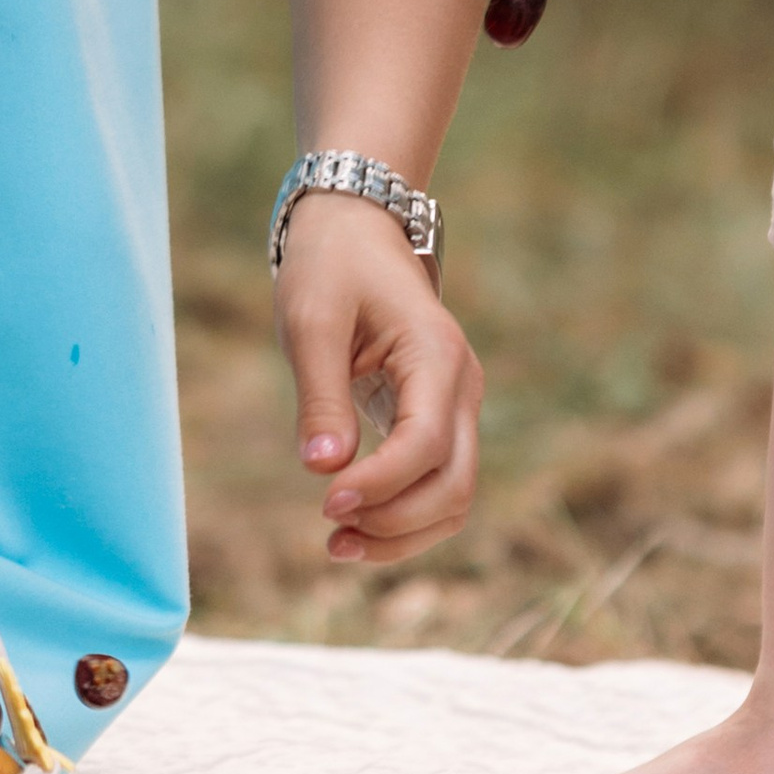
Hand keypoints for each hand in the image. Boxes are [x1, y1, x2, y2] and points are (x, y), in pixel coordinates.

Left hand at [275, 194, 481, 567]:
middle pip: (456, 485)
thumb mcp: (312, 320)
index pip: (426, 445)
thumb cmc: (331, 266)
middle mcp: (461, 384)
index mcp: (437, 354)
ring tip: (339, 545)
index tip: (324, 504)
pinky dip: (405, 517)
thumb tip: (323, 469)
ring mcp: (457, 404)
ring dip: (405, 533)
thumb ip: (320, 395)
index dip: (380, 486)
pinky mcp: (439, 419)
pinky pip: (438, 484)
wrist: (355, 228)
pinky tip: (356, 527)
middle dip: (397, 524)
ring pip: (455, 496)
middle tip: (330, 534)